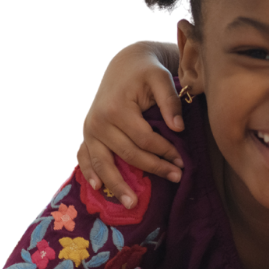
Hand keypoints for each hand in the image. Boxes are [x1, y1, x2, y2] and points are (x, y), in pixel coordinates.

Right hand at [78, 40, 184, 206]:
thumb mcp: (161, 78)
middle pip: (127, 154)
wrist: (125, 64)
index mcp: (116, 109)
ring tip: (132, 204)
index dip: (165, 152)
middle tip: (176, 178)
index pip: (144, 140)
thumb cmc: (146, 72)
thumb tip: (179, 128)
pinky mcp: (87, 134)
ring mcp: (89, 130)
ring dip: (118, 184)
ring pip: (103, 162)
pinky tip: (99, 189)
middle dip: (153, 168)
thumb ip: (170, 101)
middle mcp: (98, 121)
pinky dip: (90, 173)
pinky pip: (85, 157)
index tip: (183, 161)